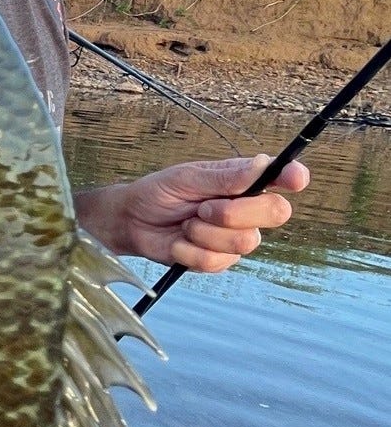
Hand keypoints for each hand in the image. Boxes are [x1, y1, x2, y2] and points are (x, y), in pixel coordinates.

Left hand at [76, 154, 310, 270]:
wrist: (132, 221)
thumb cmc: (161, 192)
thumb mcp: (187, 178)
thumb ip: (224, 177)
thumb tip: (262, 165)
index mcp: (245, 181)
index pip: (282, 177)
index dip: (294, 177)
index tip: (294, 180)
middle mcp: (248, 209)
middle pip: (276, 213)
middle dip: (236, 212)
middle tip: (203, 207)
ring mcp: (236, 237)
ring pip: (245, 241)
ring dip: (205, 232)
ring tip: (186, 223)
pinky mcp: (219, 260)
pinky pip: (216, 260)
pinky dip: (189, 251)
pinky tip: (178, 242)